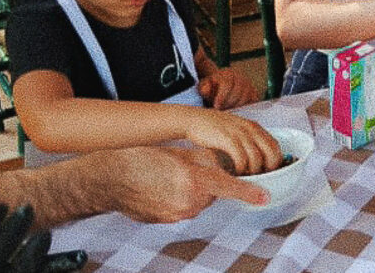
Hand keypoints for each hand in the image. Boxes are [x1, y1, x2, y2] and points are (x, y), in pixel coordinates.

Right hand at [100, 146, 268, 221]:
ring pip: (197, 200)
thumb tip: (221, 162)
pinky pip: (182, 208)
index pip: (228, 186)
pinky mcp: (168, 221)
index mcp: (194, 179)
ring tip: (165, 177)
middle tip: (182, 168)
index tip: (264, 197)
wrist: (110, 180)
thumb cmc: (140, 160)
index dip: (248, 192)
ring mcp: (178, 214)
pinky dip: (176, 199)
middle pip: (211, 192)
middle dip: (205, 180)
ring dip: (190, 190)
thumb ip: (204, 159)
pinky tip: (158, 188)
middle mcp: (189, 201)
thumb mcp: (178, 152)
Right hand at [184, 110, 281, 175]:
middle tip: (259, 176)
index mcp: (254, 127)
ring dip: (253, 171)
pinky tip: (235, 172)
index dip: (275, 161)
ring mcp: (240, 133)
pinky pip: (241, 158)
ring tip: (246, 176)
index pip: (275, 146)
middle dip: (268, 169)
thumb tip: (260, 159)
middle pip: (271, 153)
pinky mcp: (228, 139)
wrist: (195, 119)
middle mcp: (250, 129)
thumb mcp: (237, 130)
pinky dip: (241, 169)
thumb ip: (250, 140)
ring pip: (257, 158)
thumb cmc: (215, 128)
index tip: (269, 171)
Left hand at [197, 68, 258, 109]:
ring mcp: (249, 86)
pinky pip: (253, 102)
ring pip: (246, 98)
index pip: (227, 83)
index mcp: (228, 73)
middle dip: (229, 103)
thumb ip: (203, 88)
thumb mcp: (203, 88)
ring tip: (227, 111)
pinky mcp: (254, 94)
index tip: (216, 106)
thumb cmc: (211, 90)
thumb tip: (206, 89)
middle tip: (222, 110)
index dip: (222, 96)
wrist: (220, 89)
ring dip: (236, 106)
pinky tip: (236, 111)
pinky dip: (245, 108)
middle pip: (238, 91)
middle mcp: (241, 78)